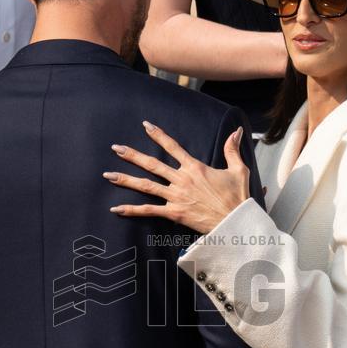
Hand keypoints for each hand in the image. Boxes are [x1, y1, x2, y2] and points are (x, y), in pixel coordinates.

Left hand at [105, 121, 250, 233]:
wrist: (236, 222)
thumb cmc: (237, 198)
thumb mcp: (238, 170)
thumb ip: (232, 149)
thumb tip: (237, 131)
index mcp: (195, 167)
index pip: (172, 147)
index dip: (158, 135)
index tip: (145, 126)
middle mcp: (182, 179)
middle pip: (152, 164)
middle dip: (132, 155)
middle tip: (116, 148)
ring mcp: (176, 196)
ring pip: (146, 186)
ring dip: (126, 179)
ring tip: (108, 175)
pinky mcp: (174, 213)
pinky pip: (149, 211)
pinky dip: (132, 210)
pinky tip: (116, 208)